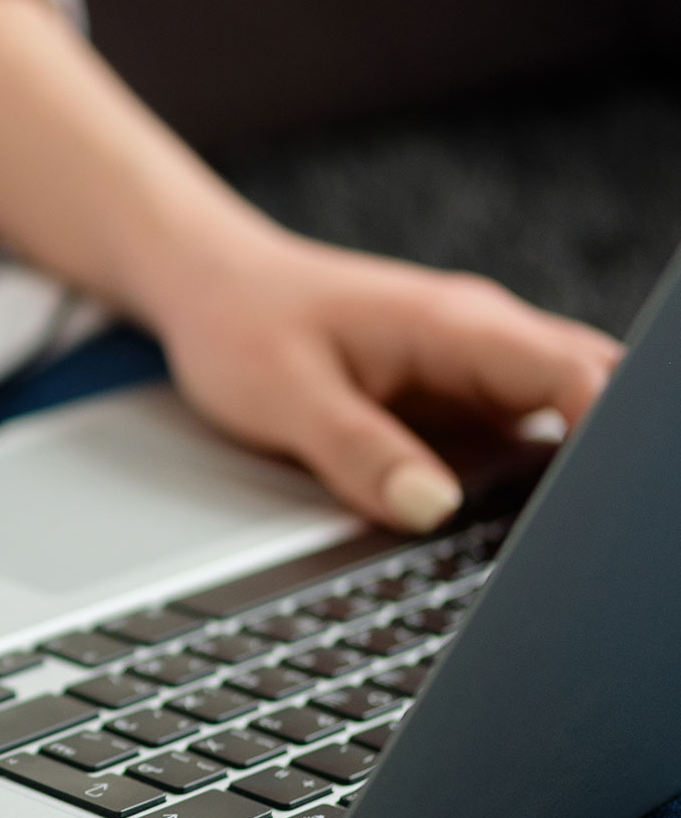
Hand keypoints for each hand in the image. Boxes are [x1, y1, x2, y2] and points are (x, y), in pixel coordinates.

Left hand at [149, 233, 620, 532]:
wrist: (211, 287)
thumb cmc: (241, 325)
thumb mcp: (283, 397)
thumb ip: (359, 453)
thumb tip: (434, 508)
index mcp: (455, 326)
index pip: (578, 375)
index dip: (605, 436)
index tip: (596, 498)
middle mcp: (482, 338)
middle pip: (593, 391)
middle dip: (602, 457)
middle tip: (576, 529)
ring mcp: (476, 365)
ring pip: (564, 412)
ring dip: (568, 467)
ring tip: (547, 530)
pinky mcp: (458, 392)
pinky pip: (522, 428)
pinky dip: (532, 470)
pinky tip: (512, 515)